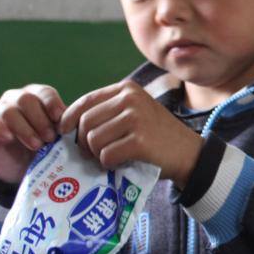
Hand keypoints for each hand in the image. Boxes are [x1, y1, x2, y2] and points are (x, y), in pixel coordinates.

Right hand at [0, 84, 65, 184]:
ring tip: (36, 145)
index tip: (59, 118)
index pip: (45, 93)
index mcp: (38, 98)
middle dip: (40, 119)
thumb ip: (64, 130)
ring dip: (24, 128)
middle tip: (50, 138)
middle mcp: (16, 100)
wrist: (18, 169)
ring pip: (8, 111)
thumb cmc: (44, 149)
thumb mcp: (57, 139)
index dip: (52, 104)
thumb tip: (79, 128)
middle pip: (27, 99)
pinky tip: (8, 138)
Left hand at [58, 80, 202, 186]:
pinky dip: (108, 164)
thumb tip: (67, 124)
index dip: (68, 119)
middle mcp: (131, 99)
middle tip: (92, 153)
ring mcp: (136, 119)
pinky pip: (106, 155)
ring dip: (96, 155)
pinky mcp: (139, 141)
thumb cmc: (158, 136)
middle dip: (83, 142)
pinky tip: (120, 163)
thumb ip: (109, 111)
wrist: (190, 153)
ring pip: (93, 140)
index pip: (85, 102)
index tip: (64, 133)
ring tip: (109, 158)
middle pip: (85, 123)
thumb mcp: (136, 112)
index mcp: (127, 89)